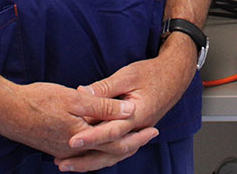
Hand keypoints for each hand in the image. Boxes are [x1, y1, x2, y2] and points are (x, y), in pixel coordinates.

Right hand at [0, 79, 139, 164]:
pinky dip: (99, 147)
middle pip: (110, 152)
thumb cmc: (38, 100)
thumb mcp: (74, 99)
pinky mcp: (56, 145)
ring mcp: (64, 149)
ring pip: (97, 153)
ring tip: (132, 138)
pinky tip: (102, 138)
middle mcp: (74, 149)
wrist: (6, 110)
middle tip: (150, 135)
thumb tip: (128, 112)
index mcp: (81, 138)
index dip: (136, 136)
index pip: (116, 142)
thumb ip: (102, 106)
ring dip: (115, 146)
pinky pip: (85, 151)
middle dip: (131, 143)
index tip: (153, 129)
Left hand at [54, 35, 197, 170]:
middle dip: (85, 159)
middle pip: (110, 151)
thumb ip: (104, 88)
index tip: (71, 140)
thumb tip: (81, 92)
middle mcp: (138, 129)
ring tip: (69, 164)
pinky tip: (87, 156)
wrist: (175, 75)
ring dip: (91, 161)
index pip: (111, 131)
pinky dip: (102, 155)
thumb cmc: (152, 72)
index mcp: (138, 114)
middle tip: (62, 162)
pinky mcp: (135, 131)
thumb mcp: (127, 75)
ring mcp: (138, 132)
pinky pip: (118, 149)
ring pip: (114, 154)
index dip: (90, 136)